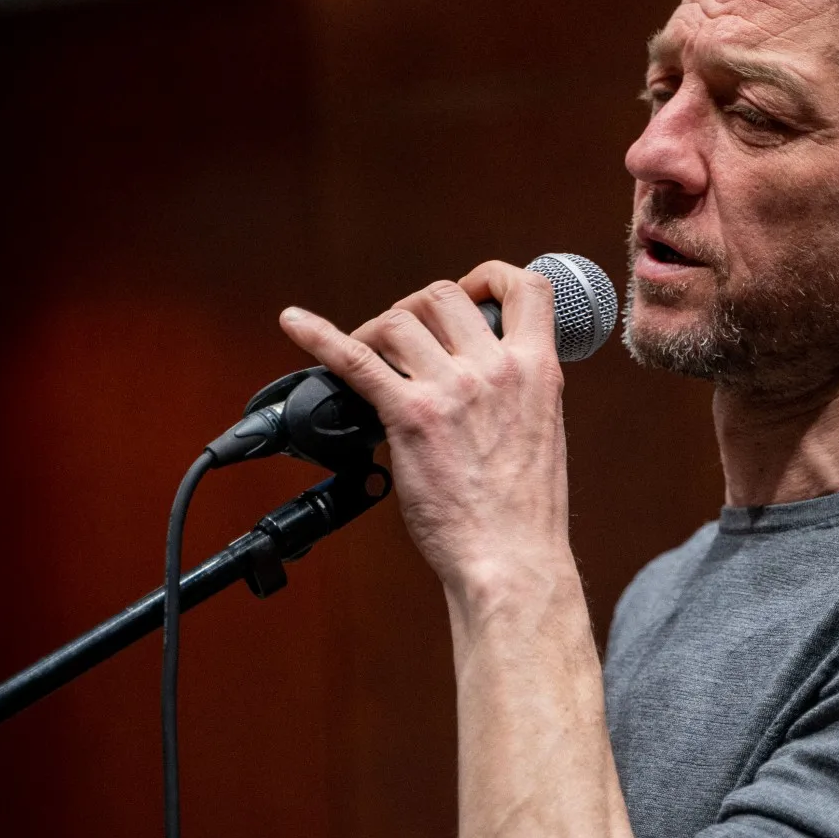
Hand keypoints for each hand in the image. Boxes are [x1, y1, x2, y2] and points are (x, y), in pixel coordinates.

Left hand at [279, 261, 569, 598]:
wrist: (510, 560)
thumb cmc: (524, 513)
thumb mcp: (544, 432)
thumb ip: (516, 393)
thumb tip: (481, 376)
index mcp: (538, 370)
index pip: (526, 287)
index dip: (492, 277)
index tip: (473, 291)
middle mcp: (496, 369)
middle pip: (443, 296)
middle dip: (417, 311)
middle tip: (403, 343)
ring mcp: (452, 389)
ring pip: (399, 321)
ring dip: (377, 332)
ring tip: (369, 359)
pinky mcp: (410, 416)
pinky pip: (355, 360)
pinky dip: (318, 335)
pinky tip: (294, 323)